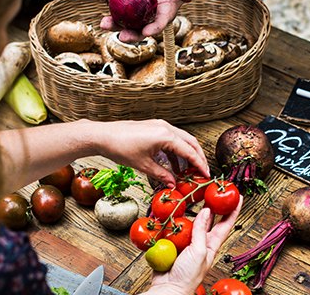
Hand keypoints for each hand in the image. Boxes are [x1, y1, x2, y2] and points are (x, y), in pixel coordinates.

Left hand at [92, 119, 208, 186]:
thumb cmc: (121, 148)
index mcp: (166, 136)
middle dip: (198, 157)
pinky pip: (171, 139)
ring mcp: (159, 125)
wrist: (103, 135)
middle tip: (202, 172)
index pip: (190, 151)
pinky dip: (175, 151)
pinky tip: (173, 165)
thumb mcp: (143, 165)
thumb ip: (161, 175)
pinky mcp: (153, 127)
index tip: (207, 174)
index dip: (200, 164)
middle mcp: (165, 127)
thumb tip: (173, 184)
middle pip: (190, 142)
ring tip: (187, 171)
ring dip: (186, 154)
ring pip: (181, 140)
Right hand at [145, 200, 242, 294]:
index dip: (233, 211)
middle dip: (212, 205)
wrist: (169, 289)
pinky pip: (173, 229)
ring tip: (190, 197)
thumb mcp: (199, 252)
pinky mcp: (173, 245)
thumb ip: (201, 231)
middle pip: (208, 220)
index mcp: (211, 245)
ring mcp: (186, 243)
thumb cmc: (187, 277)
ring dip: (189, 211)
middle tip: (213, 191)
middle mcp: (200, 242)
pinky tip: (169, 214)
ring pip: (190, 222)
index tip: (238, 197)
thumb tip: (206, 210)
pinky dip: (172, 221)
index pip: (226, 224)